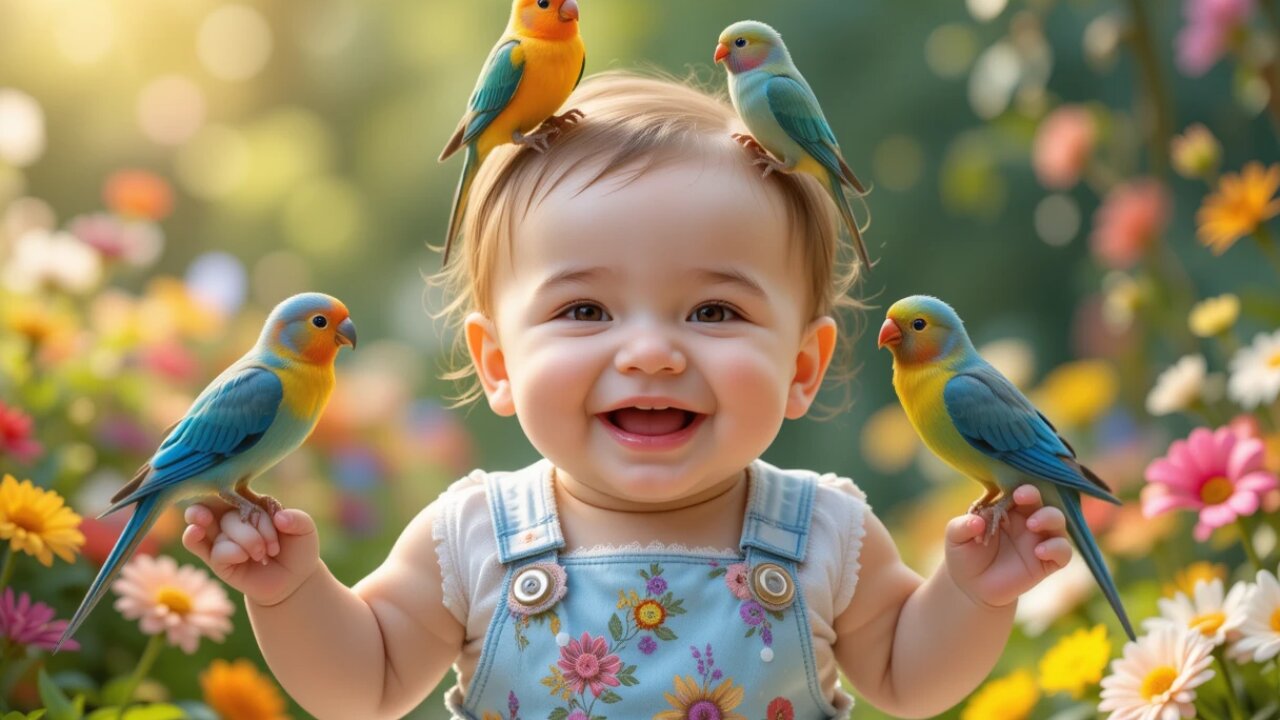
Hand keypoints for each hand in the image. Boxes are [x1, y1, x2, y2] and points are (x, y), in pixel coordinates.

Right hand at [182, 500, 319, 606]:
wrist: (295, 579)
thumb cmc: (297, 548)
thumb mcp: (305, 529)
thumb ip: (298, 519)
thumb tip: (280, 517)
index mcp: (248, 503)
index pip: (234, 489)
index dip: (236, 492)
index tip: (257, 507)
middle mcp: (231, 518)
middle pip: (213, 505)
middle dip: (213, 513)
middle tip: (207, 518)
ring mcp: (222, 539)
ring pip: (211, 527)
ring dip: (242, 537)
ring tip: (260, 551)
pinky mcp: (218, 561)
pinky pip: (213, 551)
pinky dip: (230, 551)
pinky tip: (243, 556)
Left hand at [943, 485, 1070, 608]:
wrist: (971, 587)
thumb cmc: (964, 554)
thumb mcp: (955, 538)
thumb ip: (962, 527)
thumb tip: (977, 521)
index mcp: (1008, 509)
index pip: (1020, 492)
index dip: (1021, 489)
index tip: (1015, 491)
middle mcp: (1028, 521)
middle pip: (1042, 501)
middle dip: (1036, 497)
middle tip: (1023, 499)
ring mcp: (1039, 540)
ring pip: (1058, 522)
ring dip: (1050, 519)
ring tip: (1032, 525)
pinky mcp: (1047, 562)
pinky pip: (1063, 552)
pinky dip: (1057, 548)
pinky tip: (1039, 551)